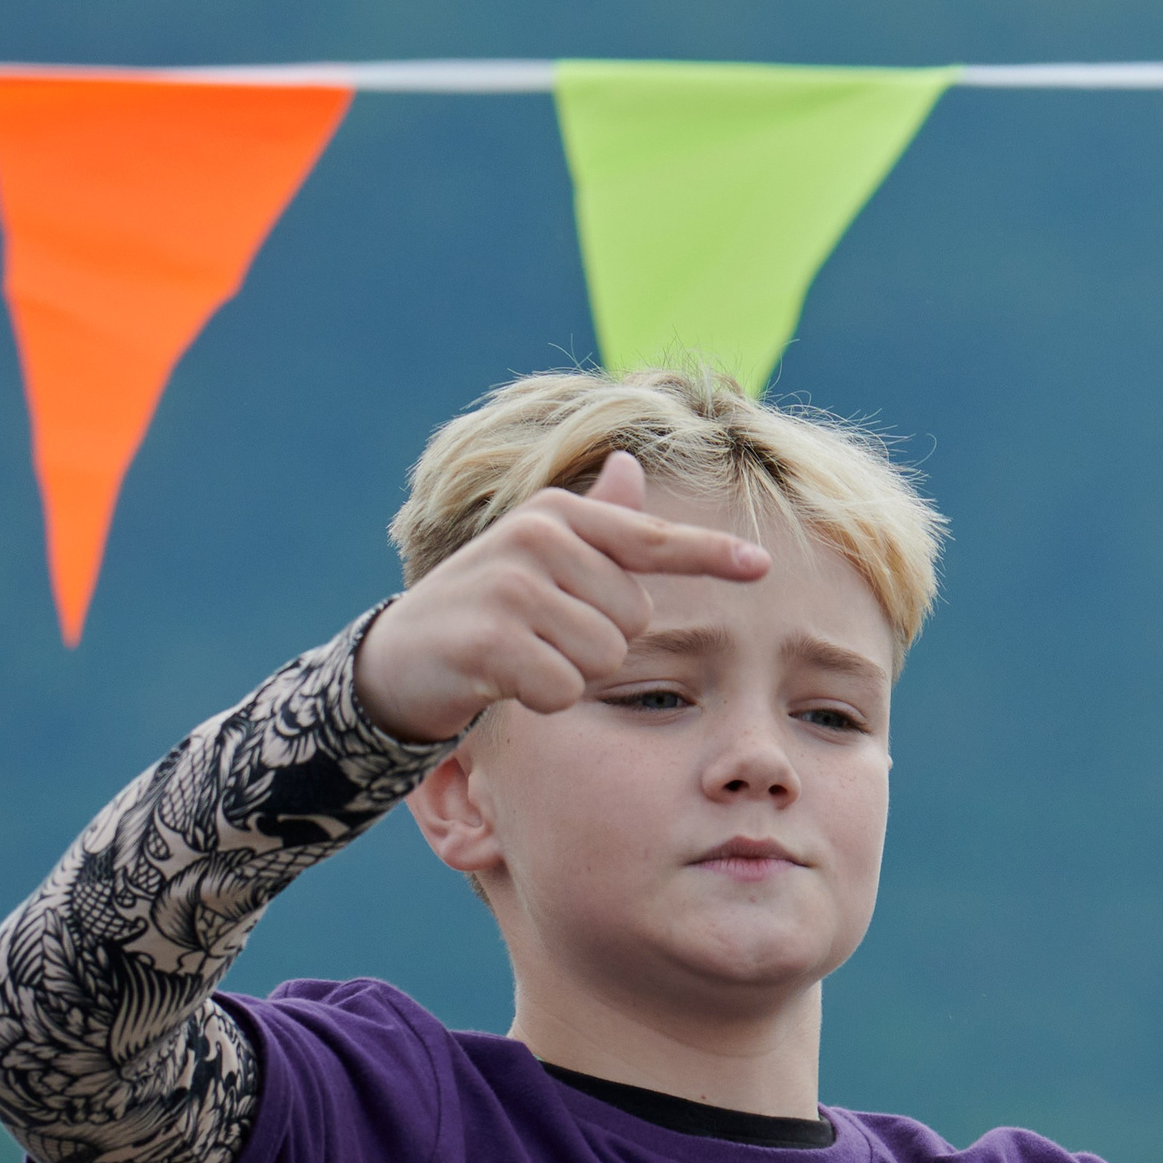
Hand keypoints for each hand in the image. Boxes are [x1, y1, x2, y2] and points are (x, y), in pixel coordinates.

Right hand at [354, 451, 769, 743]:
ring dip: (570, 673)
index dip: (712, 553)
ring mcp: (511, 584)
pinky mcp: (490, 639)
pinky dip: (543, 699)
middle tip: (541, 635)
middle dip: (598, 643)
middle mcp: (537, 536)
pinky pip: (565, 688)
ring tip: (523, 655)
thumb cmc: (489, 607)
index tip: (762, 565)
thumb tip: (631, 464)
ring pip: (603, 658)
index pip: (653, 538)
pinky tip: (505, 680)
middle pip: (634, 619)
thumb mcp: (541, 558)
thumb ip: (597, 522)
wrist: (400, 657)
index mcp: (561, 514)